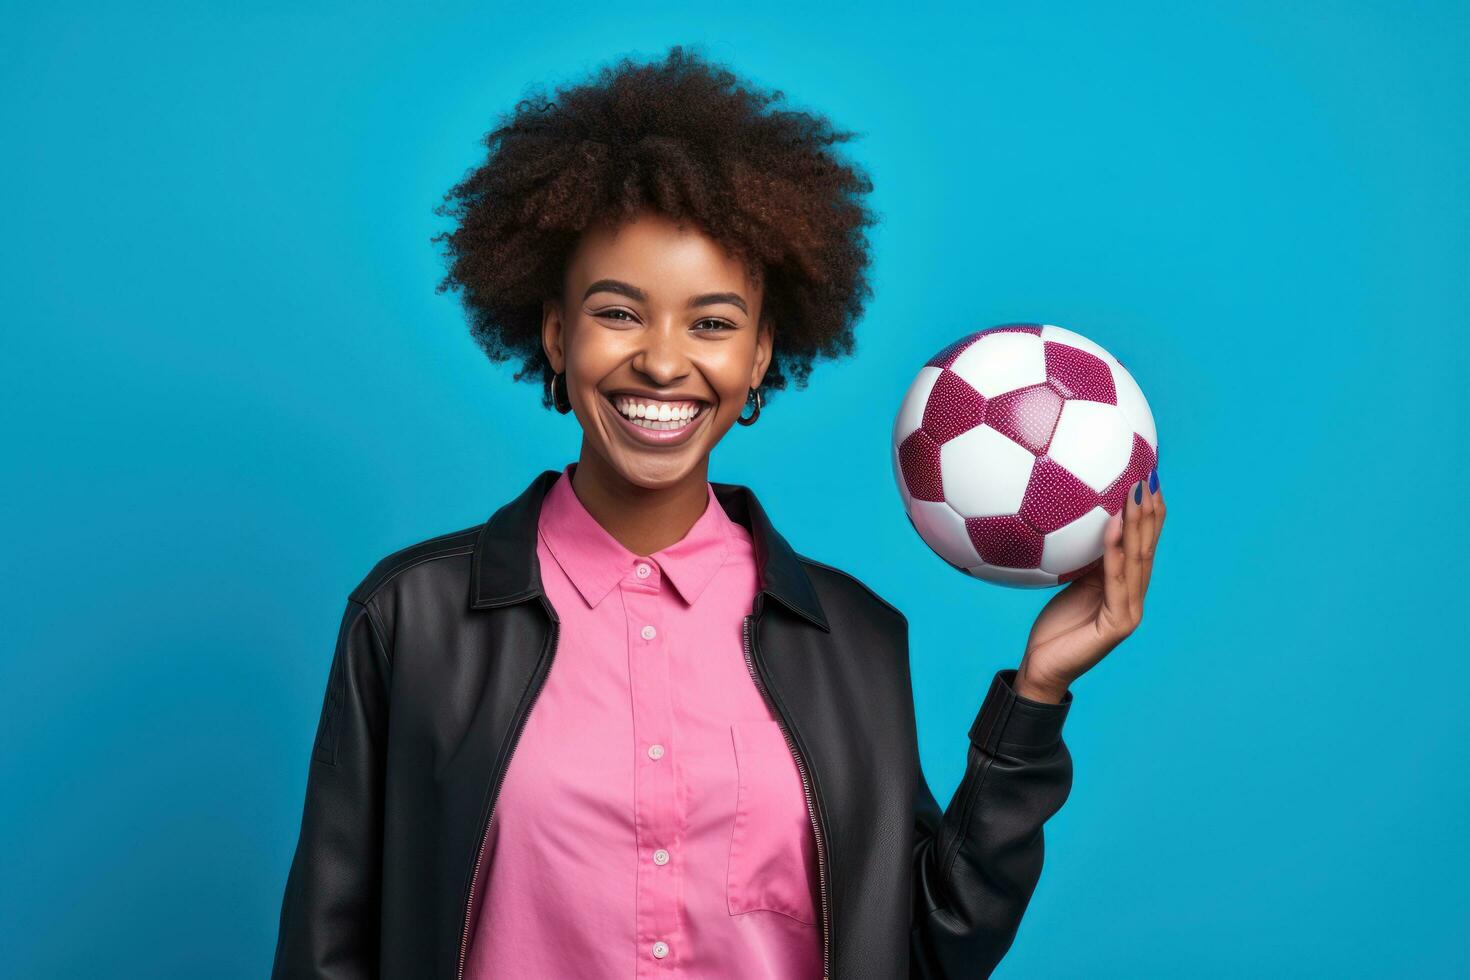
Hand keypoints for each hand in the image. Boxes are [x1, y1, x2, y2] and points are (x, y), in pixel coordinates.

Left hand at [1013, 466, 1165, 702]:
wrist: (1043, 668)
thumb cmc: (1056, 628)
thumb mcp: (1070, 584)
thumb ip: (1085, 559)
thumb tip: (1082, 521)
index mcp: (1126, 589)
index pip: (1143, 546)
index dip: (1150, 515)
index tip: (1150, 481)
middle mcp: (1134, 599)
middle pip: (1147, 549)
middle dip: (1150, 512)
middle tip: (1150, 476)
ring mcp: (1129, 612)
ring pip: (1137, 560)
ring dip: (1138, 524)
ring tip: (1138, 492)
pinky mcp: (1117, 624)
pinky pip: (1115, 579)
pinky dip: (1114, 550)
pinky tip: (1112, 524)